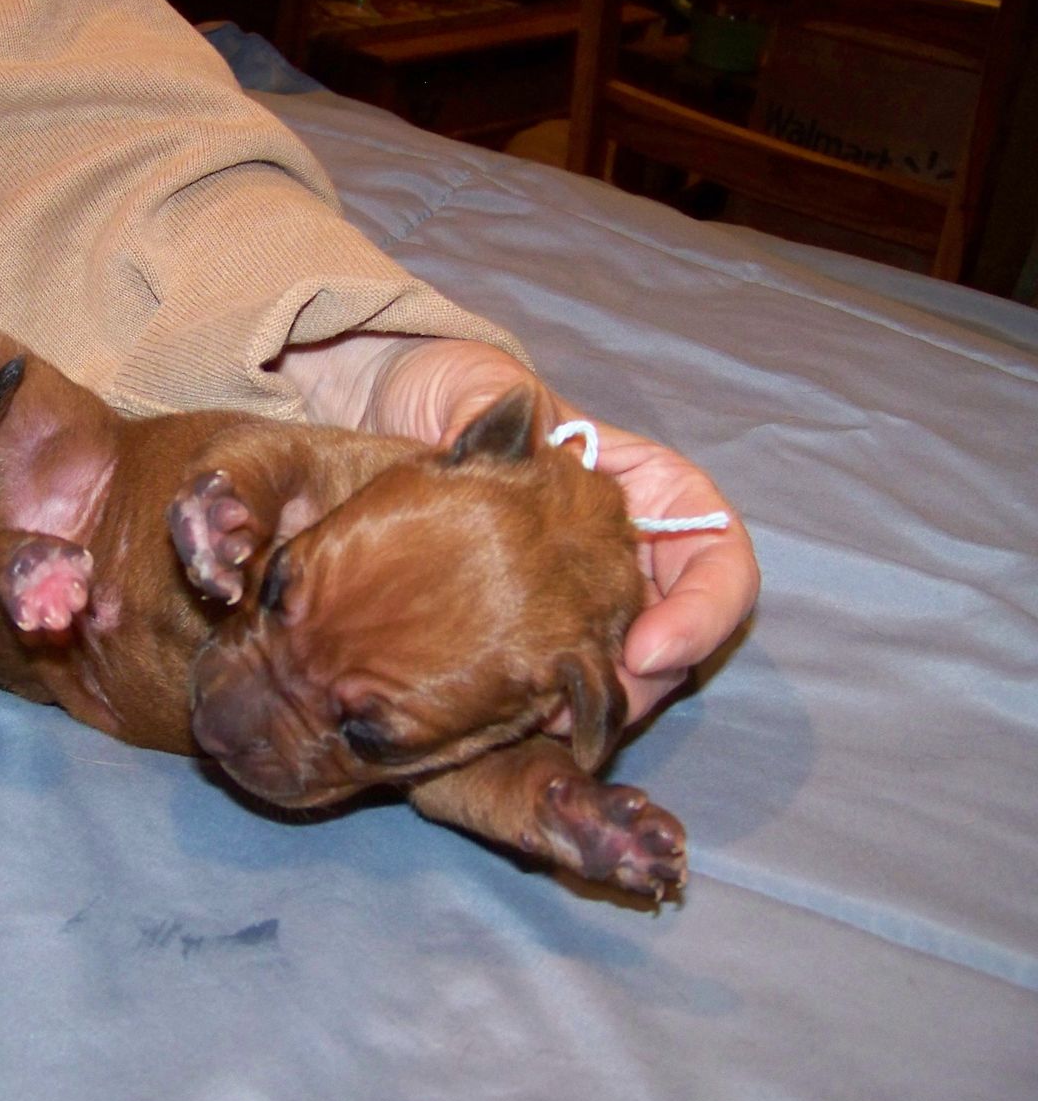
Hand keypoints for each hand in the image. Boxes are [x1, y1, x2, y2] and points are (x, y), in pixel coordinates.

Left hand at [277, 335, 759, 724]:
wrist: (382, 419)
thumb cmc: (445, 391)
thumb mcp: (471, 384)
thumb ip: (492, 403)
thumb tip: (495, 438)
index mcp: (642, 487)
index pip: (717, 550)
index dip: (705, 608)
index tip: (648, 648)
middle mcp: (625, 549)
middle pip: (680, 632)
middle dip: (644, 681)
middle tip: (580, 704)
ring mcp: (580, 595)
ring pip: (626, 671)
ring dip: (596, 704)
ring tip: (539, 716)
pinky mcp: (528, 630)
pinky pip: (561, 680)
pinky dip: (549, 705)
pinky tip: (508, 712)